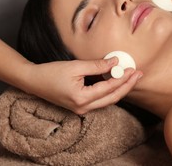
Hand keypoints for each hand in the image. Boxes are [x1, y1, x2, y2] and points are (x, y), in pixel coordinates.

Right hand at [23, 58, 142, 114]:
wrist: (33, 81)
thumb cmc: (50, 73)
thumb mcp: (75, 66)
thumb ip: (96, 65)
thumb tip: (115, 61)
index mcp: (82, 99)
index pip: (109, 89)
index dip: (123, 78)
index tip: (132, 68)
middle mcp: (83, 108)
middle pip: (112, 98)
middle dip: (127, 86)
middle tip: (138, 74)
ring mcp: (81, 109)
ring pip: (107, 100)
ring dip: (119, 88)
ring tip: (130, 76)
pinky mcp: (80, 106)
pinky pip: (100, 99)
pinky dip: (109, 90)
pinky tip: (115, 80)